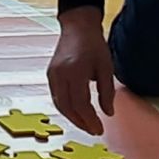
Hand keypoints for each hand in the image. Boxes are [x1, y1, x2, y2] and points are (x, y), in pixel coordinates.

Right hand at [47, 7, 114, 135]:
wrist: (77, 27)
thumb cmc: (94, 45)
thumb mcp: (106, 68)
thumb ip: (107, 92)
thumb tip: (108, 113)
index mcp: (75, 71)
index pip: (80, 103)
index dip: (89, 119)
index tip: (100, 129)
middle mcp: (60, 75)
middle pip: (67, 107)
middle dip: (80, 122)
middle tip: (94, 131)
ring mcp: (52, 75)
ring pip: (59, 104)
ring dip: (72, 117)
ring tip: (86, 124)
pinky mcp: (50, 75)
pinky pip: (57, 96)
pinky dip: (66, 107)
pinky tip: (77, 112)